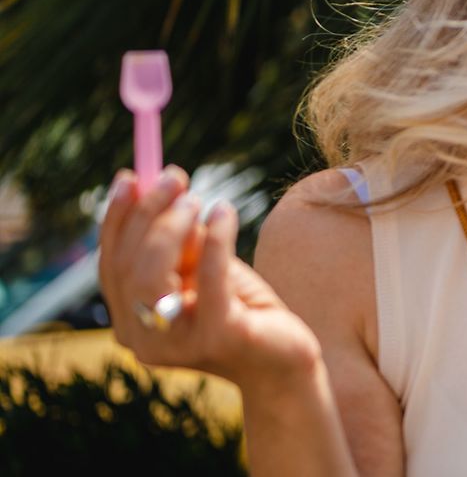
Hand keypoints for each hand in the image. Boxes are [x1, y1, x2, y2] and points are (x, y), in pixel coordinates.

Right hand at [98, 168, 322, 390]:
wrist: (284, 361)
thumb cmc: (241, 309)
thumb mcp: (202, 271)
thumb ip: (178, 242)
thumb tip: (161, 188)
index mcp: (130, 324)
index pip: (110, 265)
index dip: (117, 219)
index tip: (130, 177)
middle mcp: (142, 340)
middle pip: (127, 266)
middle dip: (148, 214)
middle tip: (174, 177)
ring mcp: (176, 344)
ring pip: (151, 274)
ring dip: (172, 226)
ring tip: (200, 199)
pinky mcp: (218, 336)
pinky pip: (209, 277)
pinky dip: (215, 237)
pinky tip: (226, 211)